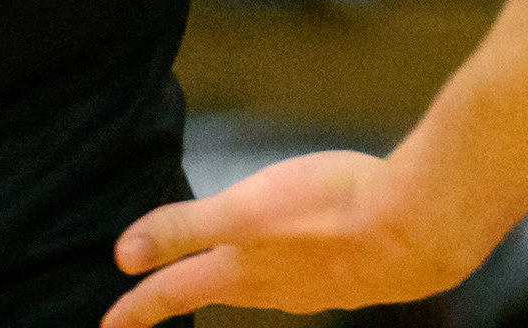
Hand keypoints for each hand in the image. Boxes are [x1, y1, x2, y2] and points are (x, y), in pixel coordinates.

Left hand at [107, 147, 471, 327]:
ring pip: (260, 288)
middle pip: (215, 292)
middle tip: (151, 306)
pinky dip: (282, 272)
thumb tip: (123, 255)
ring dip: (232, 285)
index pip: (175, 291)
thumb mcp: (246, 212)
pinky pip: (302, 278)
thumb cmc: (332, 211)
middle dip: (181, 299)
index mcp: (241, 271)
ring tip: (220, 281)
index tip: (108, 324)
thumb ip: (184, 229)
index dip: (137, 307)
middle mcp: (274, 287)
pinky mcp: (351, 272)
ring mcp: (315, 286)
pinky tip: (299, 261)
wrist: (419, 229)